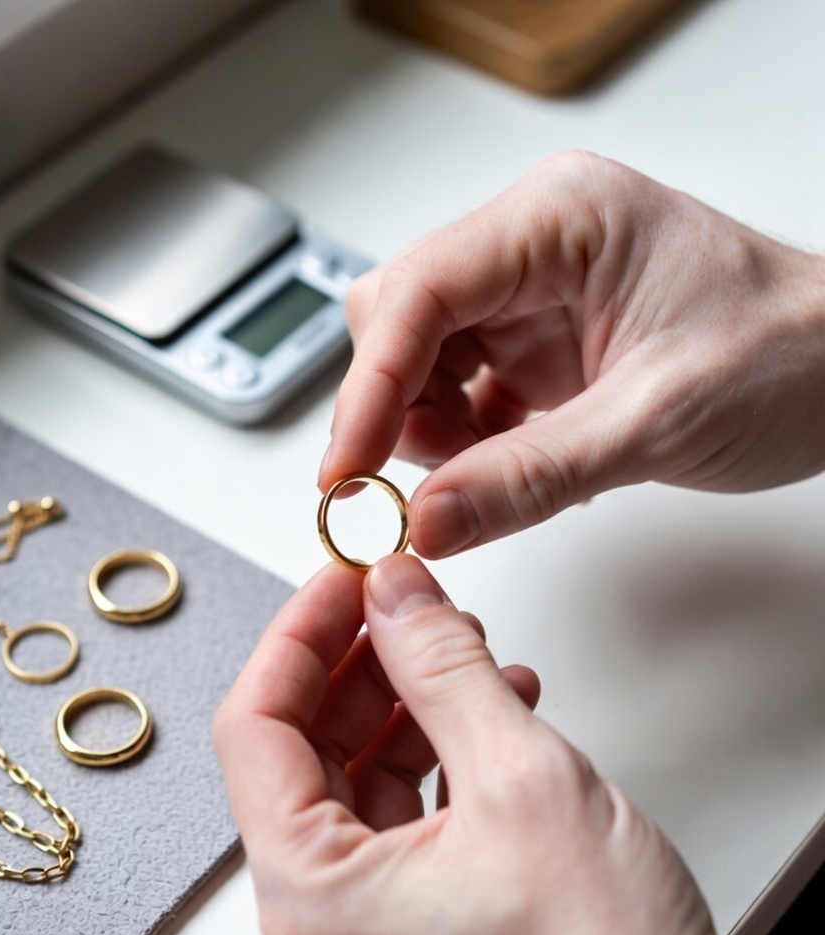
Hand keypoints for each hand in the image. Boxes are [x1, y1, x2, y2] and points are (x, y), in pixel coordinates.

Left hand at [214, 555, 752, 934]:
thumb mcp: (522, 781)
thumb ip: (443, 668)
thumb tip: (394, 594)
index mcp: (311, 899)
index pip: (255, 727)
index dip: (297, 637)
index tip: (341, 581)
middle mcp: (320, 930)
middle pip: (304, 753)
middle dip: (360, 664)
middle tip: (405, 605)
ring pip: (357, 785)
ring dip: (408, 705)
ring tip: (465, 652)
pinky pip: (401, 825)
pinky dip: (438, 759)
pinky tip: (491, 714)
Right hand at [319, 151, 824, 557]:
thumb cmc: (793, 355)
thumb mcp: (655, 422)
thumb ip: (529, 476)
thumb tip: (425, 521)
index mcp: (559, 221)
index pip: (422, 291)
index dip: (368, 385)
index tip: (345, 470)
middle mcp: (532, 247)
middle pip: (400, 321)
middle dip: (391, 408)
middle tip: (398, 488)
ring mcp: (530, 298)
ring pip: (418, 361)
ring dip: (423, 431)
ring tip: (477, 477)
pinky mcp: (537, 347)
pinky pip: (459, 394)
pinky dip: (459, 444)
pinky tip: (496, 468)